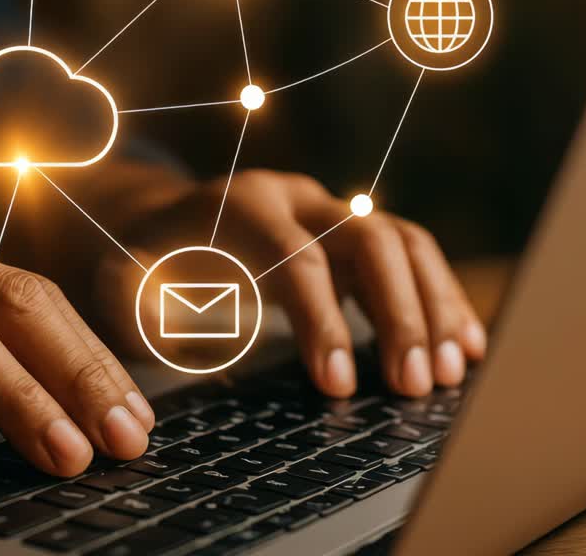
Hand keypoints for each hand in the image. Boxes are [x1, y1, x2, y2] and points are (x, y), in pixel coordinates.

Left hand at [94, 170, 485, 397]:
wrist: (164, 221)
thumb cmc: (144, 258)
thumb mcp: (122, 277)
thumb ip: (131, 296)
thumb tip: (153, 312)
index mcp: (241, 205)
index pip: (295, 258)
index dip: (322, 322)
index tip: (338, 386)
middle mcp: (297, 198)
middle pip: (369, 240)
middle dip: (399, 314)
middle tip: (414, 384)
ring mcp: (333, 212)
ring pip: (404, 243)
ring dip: (433, 308)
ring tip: (449, 375)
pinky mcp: (353, 236)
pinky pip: (413, 257)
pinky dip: (441, 300)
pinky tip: (463, 347)